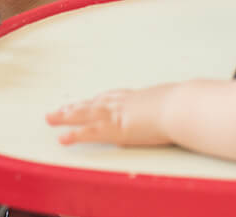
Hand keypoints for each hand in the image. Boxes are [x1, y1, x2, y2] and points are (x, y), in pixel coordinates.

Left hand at [46, 85, 175, 146]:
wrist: (182, 106)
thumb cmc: (186, 104)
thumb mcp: (178, 101)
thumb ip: (173, 103)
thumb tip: (185, 103)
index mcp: (137, 96)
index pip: (111, 97)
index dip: (96, 100)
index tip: (86, 100)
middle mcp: (123, 102)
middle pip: (93, 103)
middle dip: (75, 106)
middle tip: (59, 109)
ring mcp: (117, 115)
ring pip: (85, 114)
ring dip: (66, 116)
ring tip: (50, 118)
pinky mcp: (115, 129)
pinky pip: (89, 132)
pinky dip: (74, 135)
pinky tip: (61, 139)